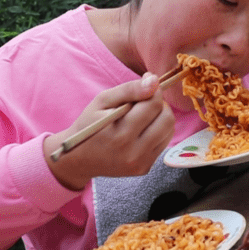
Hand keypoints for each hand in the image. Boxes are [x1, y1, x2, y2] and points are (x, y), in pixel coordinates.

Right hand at [43, 73, 174, 189]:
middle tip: (146, 101)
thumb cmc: (89, 125)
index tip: (147, 86)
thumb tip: (154, 81)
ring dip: (161, 116)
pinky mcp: (145, 168)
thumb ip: (129, 89)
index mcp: (120, 134)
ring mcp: (141, 163)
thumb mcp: (102, 101)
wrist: (78, 159)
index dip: (154, 90)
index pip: (153, 104)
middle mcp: (133, 152)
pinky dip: (158, 130)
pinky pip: (164, 142)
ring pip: (169, 130)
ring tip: (145, 114)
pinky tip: (144, 128)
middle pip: (166, 118)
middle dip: (160, 104)